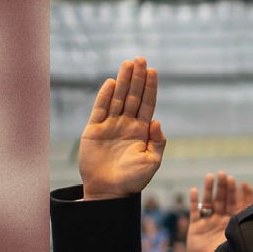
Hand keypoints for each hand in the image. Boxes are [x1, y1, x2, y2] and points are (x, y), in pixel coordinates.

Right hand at [79, 58, 166, 198]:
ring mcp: (110, 126)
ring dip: (123, 81)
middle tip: (140, 59)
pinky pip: (100, 110)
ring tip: (128, 63)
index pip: (147, 104)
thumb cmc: (133, 180)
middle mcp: (126, 124)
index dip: (150, 87)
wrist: (110, 192)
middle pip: (133, 96)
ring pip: (118, 99)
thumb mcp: (152, 162)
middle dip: (137, 78)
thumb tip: (157, 121)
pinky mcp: (94, 131)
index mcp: (142, 130)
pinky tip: (111, 83)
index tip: (153, 71)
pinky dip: (105, 96)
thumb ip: (158, 142)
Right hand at [186, 172, 252, 251]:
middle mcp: (222, 220)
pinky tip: (193, 190)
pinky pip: (195, 212)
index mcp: (235, 223)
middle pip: (224, 200)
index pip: (240, 204)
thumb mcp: (238, 241)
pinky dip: (194, 201)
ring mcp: (208, 222)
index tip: (244, 182)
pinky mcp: (196, 228)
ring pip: (209, 202)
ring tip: (210, 176)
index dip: (242, 194)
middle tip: (225, 174)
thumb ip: (243, 227)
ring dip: (209, 189)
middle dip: (225, 187)